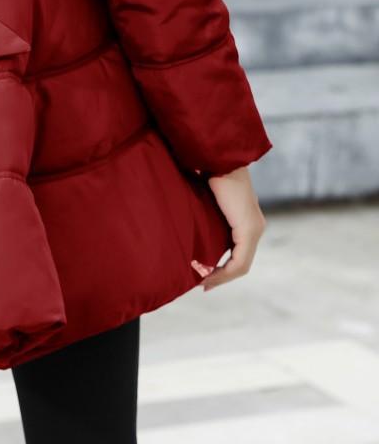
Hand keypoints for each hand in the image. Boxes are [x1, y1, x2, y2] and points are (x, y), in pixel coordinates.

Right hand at [190, 165, 266, 290]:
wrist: (218, 158)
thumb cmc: (208, 171)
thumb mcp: (206, 199)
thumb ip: (204, 214)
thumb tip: (188, 223)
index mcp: (247, 220)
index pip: (238, 253)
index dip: (221, 269)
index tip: (202, 276)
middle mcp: (255, 227)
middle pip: (240, 263)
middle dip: (220, 276)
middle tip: (201, 285)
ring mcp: (254, 229)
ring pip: (241, 265)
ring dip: (221, 277)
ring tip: (202, 282)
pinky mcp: (248, 229)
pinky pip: (239, 261)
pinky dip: (223, 272)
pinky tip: (208, 275)